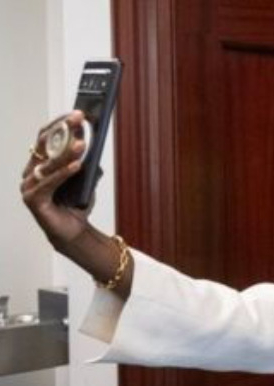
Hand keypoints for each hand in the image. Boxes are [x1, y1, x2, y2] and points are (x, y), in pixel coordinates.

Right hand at [21, 111, 131, 295]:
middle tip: (79, 119)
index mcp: (39, 162)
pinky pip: (49, 183)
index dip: (61, 123)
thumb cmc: (76, 203)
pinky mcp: (33, 200)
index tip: (78, 113)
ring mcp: (28, 186)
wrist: (74, 232)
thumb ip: (85, 160)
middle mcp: (30, 171)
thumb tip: (91, 139)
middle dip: (63, 130)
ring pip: (48, 164)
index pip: (46, 136)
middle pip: (44, 145)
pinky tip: (77, 166)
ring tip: (83, 143)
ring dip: (66, 152)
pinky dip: (64, 173)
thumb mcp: (85, 177)